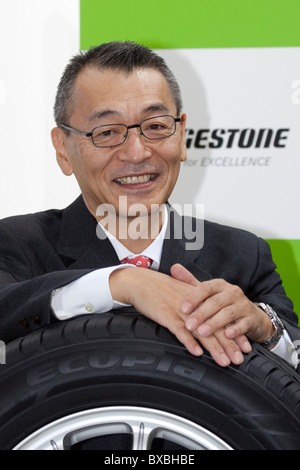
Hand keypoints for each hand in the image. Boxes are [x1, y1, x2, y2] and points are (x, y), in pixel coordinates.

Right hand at [109, 266, 253, 366]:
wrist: (141, 281)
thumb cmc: (159, 289)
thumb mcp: (182, 294)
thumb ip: (196, 307)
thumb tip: (207, 322)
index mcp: (200, 301)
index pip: (221, 318)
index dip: (234, 333)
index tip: (244, 347)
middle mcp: (194, 306)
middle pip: (215, 327)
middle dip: (229, 345)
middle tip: (239, 360)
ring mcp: (180, 311)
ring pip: (201, 331)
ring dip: (214, 348)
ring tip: (224, 362)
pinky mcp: (166, 315)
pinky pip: (179, 330)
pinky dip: (189, 341)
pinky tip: (197, 353)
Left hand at [170, 263, 273, 345]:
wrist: (251, 316)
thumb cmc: (223, 304)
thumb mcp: (208, 293)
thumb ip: (190, 281)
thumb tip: (173, 267)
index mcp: (220, 285)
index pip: (205, 288)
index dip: (194, 298)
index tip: (182, 309)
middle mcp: (232, 292)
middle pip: (215, 302)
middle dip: (201, 314)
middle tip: (189, 326)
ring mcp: (243, 305)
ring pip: (228, 314)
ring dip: (214, 324)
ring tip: (202, 333)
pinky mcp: (251, 319)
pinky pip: (243, 325)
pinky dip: (235, 330)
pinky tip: (227, 335)